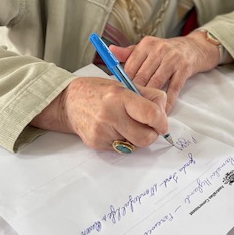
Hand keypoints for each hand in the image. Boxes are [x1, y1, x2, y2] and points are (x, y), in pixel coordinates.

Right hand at [31, 76, 168, 150]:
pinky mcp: (96, 144)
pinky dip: (124, 141)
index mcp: (119, 96)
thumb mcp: (124, 85)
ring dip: (137, 138)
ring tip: (127, 124)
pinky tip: (114, 129)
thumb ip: (148, 97)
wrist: (69, 102)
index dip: (162, 122)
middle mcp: (110, 115)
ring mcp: (102, 131)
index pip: (151, 114)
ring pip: (135, 145)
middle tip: (148, 127)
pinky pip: (121, 149)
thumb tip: (164, 114)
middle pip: (145, 137)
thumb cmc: (100, 92)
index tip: (162, 123)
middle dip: (151, 134)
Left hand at [110, 33, 222, 112]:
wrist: (195, 47)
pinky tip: (162, 112)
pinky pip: (173, 88)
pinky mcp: (184, 68)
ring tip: (143, 115)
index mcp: (146, 44)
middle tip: (129, 111)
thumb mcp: (149, 47)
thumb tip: (110, 50)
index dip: (124, 84)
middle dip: (136, 95)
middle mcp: (159, 49)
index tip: (121, 98)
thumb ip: (129, 52)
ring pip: (156, 83)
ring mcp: (173, 59)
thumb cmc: (168, 51)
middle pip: (142, 76)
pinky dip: (168, 102)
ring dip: (150, 101)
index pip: (130, 66)